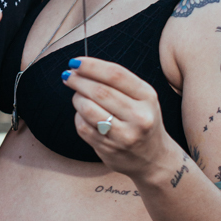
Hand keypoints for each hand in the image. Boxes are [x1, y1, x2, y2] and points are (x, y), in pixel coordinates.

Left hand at [61, 56, 170, 173]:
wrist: (153, 158)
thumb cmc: (141, 119)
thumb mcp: (141, 97)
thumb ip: (116, 81)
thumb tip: (79, 66)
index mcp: (148, 97)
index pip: (116, 75)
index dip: (92, 65)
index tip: (75, 61)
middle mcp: (139, 117)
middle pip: (100, 91)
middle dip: (78, 80)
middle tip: (67, 75)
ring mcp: (124, 136)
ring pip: (88, 109)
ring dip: (77, 98)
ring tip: (77, 95)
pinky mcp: (109, 150)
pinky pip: (83, 127)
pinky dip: (78, 117)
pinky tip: (83, 115)